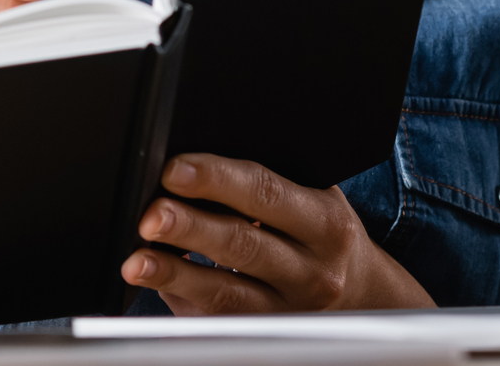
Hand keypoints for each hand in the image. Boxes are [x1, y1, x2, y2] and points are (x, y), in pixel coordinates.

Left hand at [121, 153, 434, 313]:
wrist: (361, 296)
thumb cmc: (320, 233)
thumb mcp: (312, 199)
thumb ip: (264, 183)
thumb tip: (189, 162)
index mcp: (325, 223)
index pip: (266, 193)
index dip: (216, 179)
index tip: (173, 169)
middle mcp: (312, 271)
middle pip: (243, 245)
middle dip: (191, 227)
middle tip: (150, 215)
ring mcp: (288, 311)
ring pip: (227, 294)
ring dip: (176, 275)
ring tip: (137, 260)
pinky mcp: (263, 336)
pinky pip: (217, 320)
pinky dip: (179, 299)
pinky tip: (152, 282)